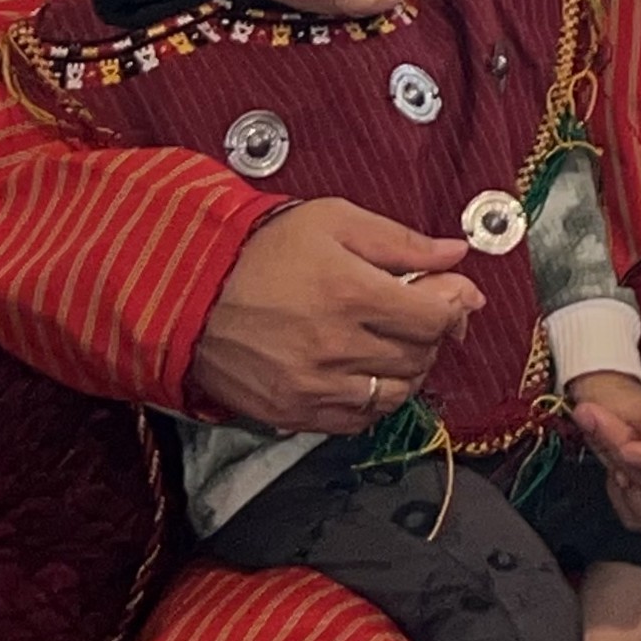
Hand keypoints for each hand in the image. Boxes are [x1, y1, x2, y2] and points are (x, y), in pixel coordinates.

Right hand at [188, 199, 477, 434]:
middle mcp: (336, 347)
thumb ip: (401, 241)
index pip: (437, 318)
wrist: (185, 292)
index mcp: (352, 295)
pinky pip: (357, 420)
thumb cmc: (258, 250)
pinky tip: (363, 372)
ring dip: (406, 370)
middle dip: (430, 333)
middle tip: (415, 312)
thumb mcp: (333, 221)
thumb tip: (455, 253)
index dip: (455, 305)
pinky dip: (373, 399)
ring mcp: (313, 386)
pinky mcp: (291, 413)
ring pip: (395, 393)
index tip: (450, 294)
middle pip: (420, 356)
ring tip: (389, 342)